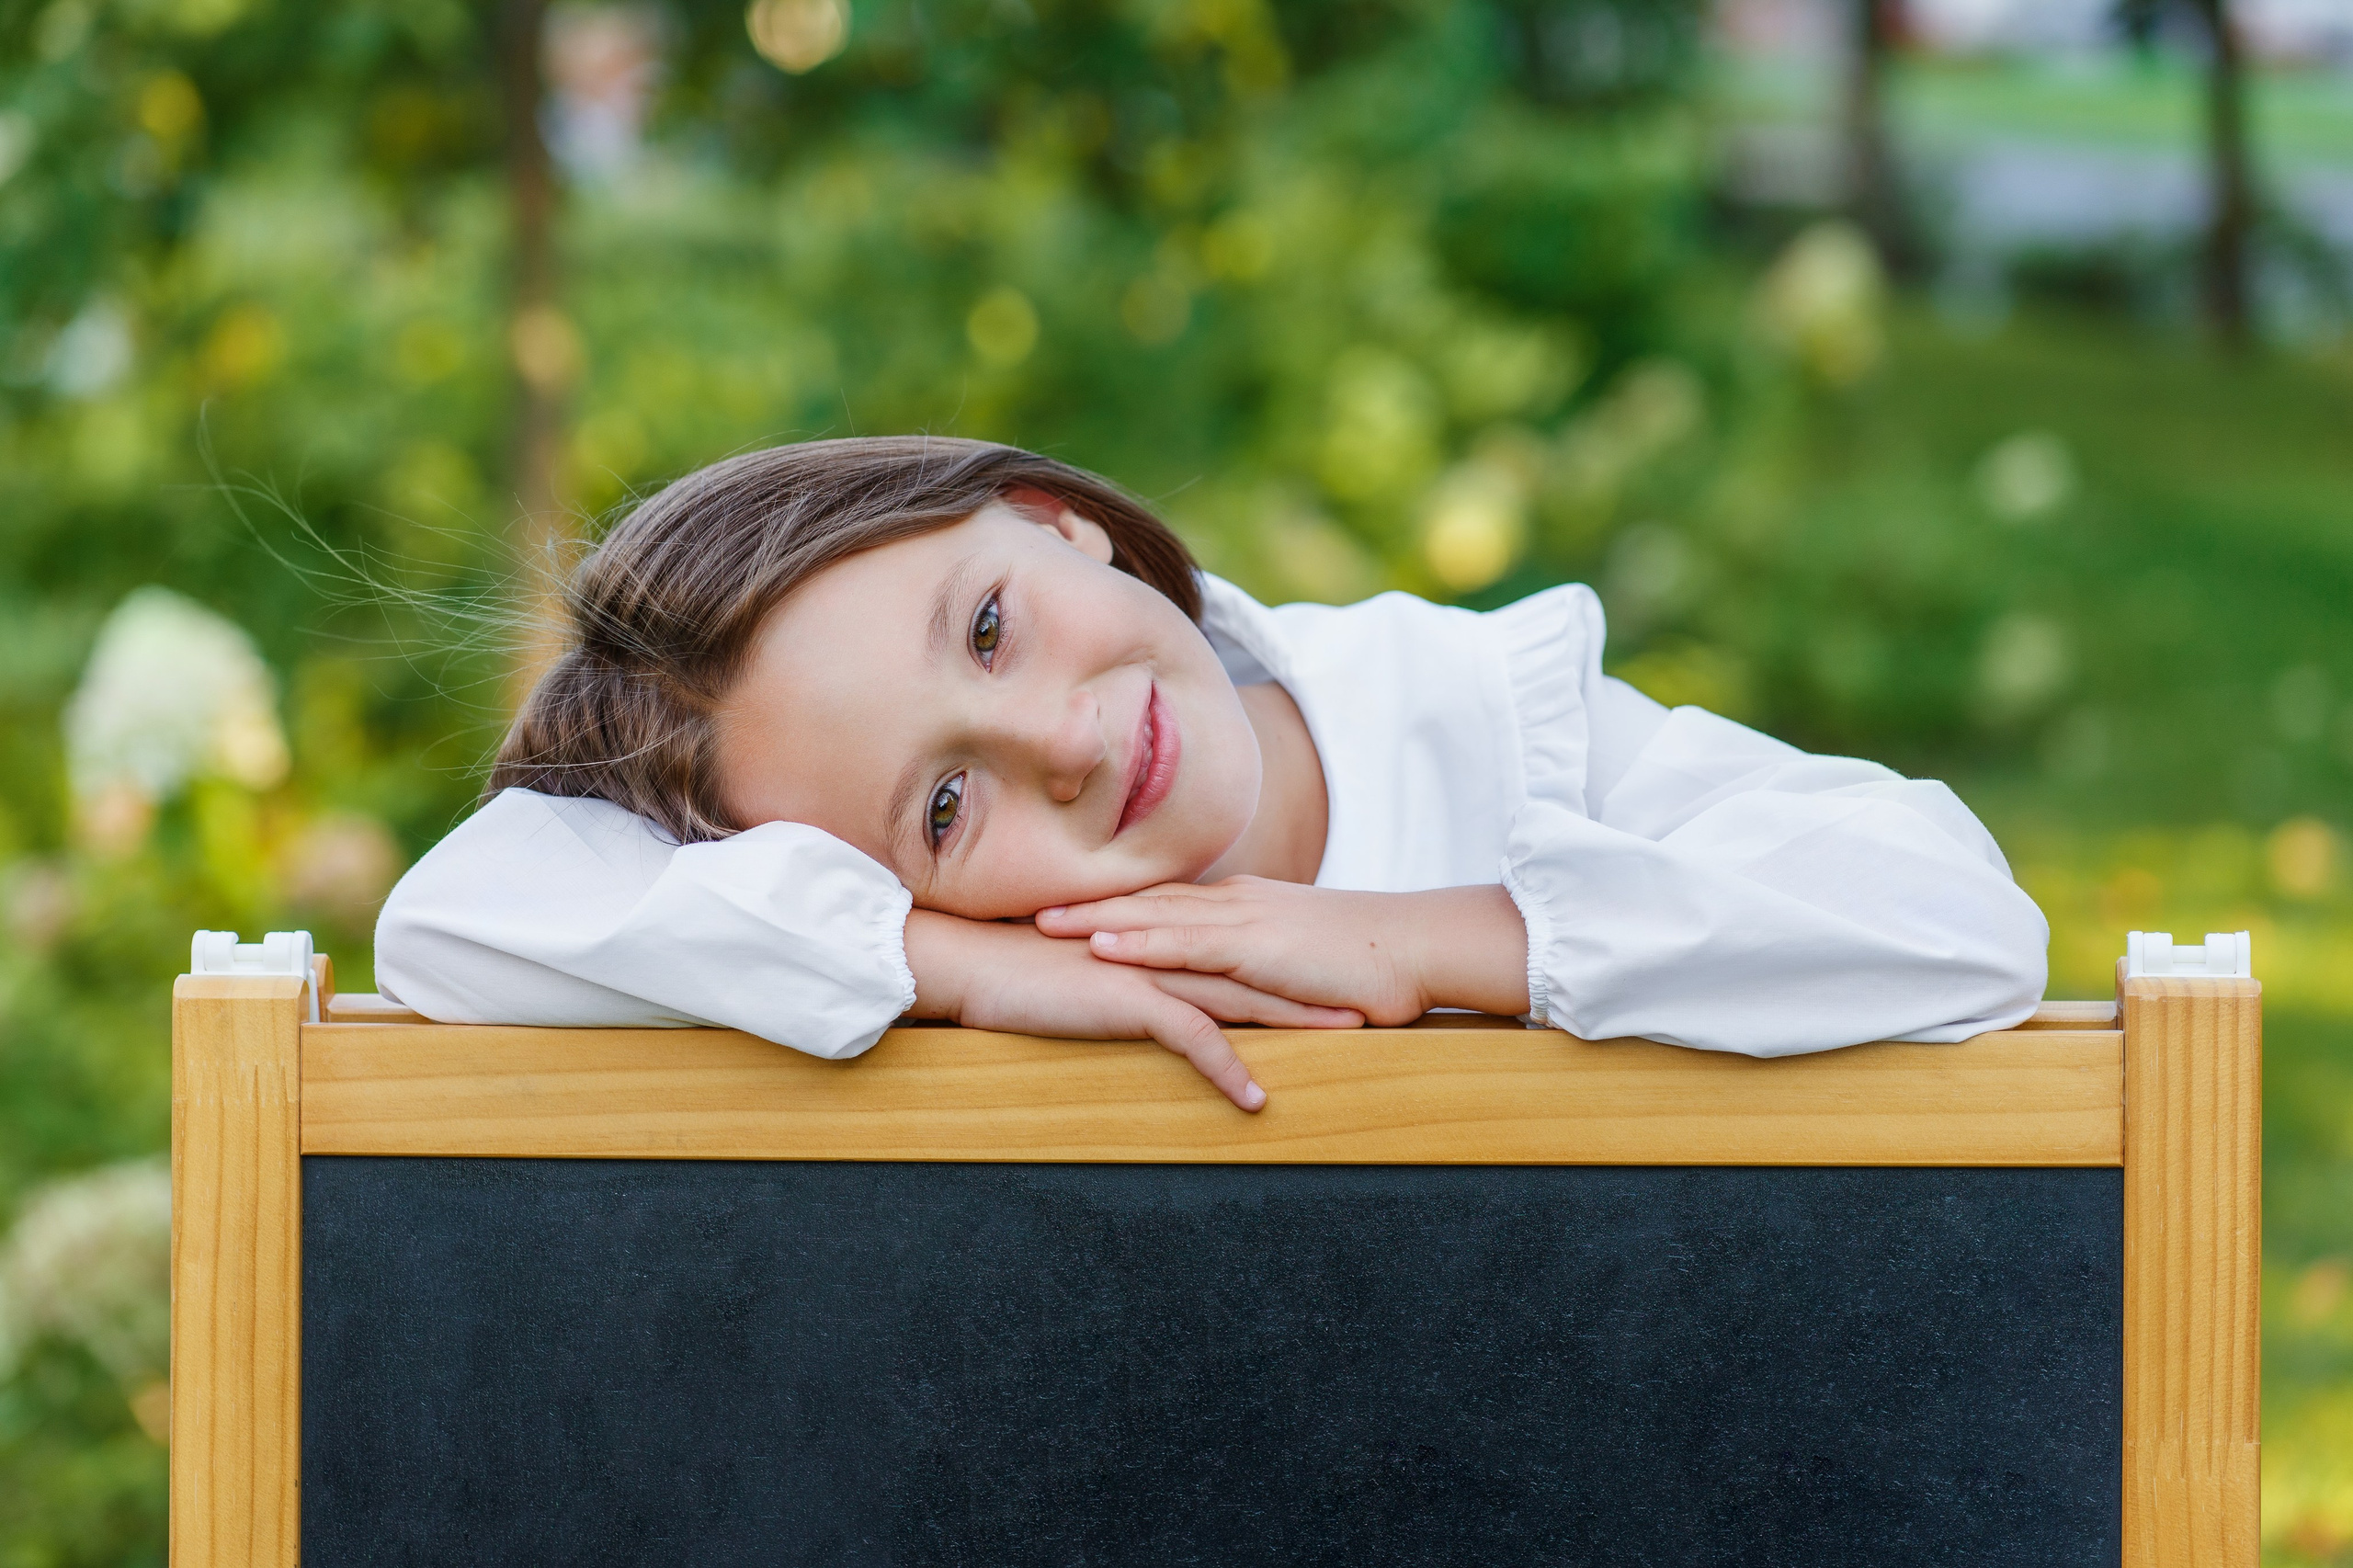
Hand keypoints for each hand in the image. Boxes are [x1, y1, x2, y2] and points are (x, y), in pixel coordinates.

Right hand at [904, 909, 1362, 1110]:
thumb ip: (1130, 972)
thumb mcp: (1091, 970)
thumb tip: (1155, 988)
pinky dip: (1228, 1068)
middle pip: (1257, 967)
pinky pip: (1193, 1039)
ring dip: (1296, 1019)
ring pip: (1242, 996)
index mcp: (1160, 939)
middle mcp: (1166, 949)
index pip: (1238, 951)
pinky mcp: (1130, 999)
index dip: (1288, 962)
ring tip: (1348, 1037)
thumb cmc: (1021, 968)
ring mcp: (1152, 971)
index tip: (1335, 972)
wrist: (970, 960)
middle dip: (1316, 982)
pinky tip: (1256, 1098)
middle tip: (1373, 995)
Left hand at [1035, 878, 1531, 1024]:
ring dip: (1095, 919)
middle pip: (1148, 898)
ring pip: (1155, 915)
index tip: (1069, 902)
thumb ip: (1269, 961)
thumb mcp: (1307, 956)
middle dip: (1088, 901)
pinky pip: (1187, 945)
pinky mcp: (1258, 948)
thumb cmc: (1374, 957)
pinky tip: (1102, 946)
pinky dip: (1141, 942)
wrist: (1419, 945)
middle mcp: (1238, 902)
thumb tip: (1245, 980)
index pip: (1170, 898)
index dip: (1117, 901)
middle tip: (1029, 902)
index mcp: (1248, 904)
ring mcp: (1246, 921)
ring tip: (1042, 922)